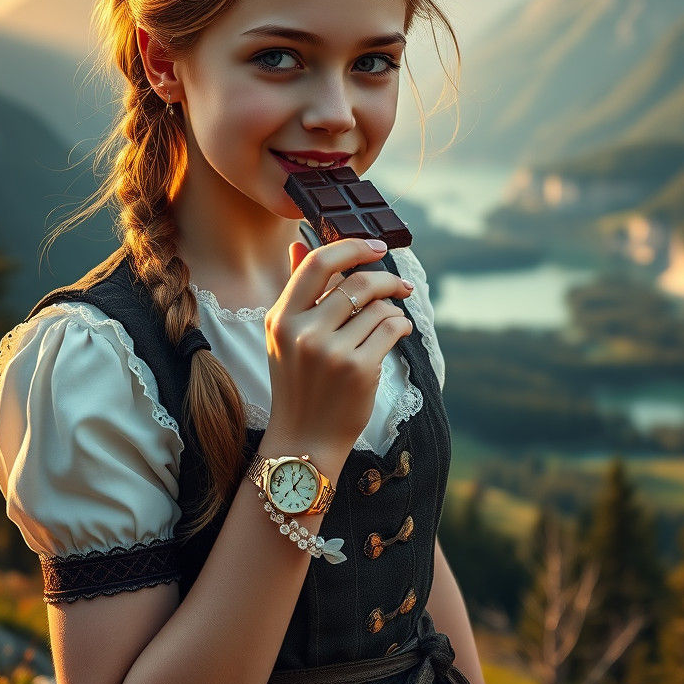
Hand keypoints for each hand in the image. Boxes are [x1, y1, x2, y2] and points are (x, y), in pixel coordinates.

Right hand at [264, 238, 414, 458]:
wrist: (304, 440)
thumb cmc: (299, 384)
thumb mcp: (285, 336)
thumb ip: (296, 290)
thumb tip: (298, 243)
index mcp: (280, 318)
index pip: (318, 263)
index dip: (351, 247)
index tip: (376, 247)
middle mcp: (302, 331)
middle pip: (357, 282)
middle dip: (387, 279)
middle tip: (401, 286)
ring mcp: (331, 351)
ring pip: (379, 307)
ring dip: (394, 310)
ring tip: (392, 322)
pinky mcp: (358, 369)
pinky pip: (393, 328)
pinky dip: (402, 326)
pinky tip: (400, 333)